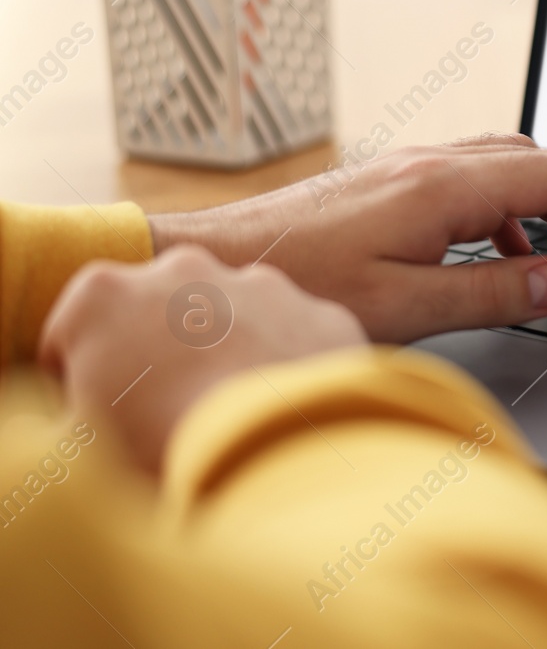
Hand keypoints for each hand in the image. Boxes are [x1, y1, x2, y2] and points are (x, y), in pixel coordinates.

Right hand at [38, 245, 366, 472]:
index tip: (98, 422)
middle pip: (156, 316)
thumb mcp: (75, 445)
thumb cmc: (157, 448)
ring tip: (230, 418)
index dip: (78, 386)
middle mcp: (183, 268)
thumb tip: (52, 430)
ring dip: (228, 355)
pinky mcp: (318, 312)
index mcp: (102, 295)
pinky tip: (283, 415)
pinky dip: (289, 370)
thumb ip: (63, 421)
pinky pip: (296, 340)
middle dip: (158, 356)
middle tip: (168, 417)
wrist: (274, 454)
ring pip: (233, 319)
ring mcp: (260, 284)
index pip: (71, 340)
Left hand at [146, 135, 546, 343]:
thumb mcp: (401, 307)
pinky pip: (486, 186)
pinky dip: (523, 218)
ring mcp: (416, 170)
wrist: (211, 265)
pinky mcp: (398, 186)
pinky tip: (519, 260)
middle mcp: (436, 164)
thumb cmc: (291, 288)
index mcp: (446, 187)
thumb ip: (492, 293)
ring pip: (520, 174)